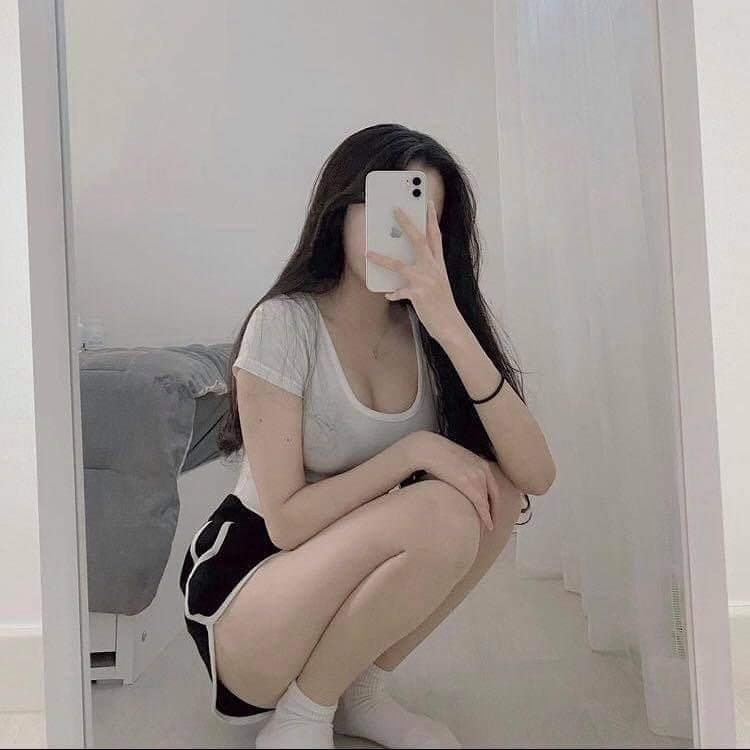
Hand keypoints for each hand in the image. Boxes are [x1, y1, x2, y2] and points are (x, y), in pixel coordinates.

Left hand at [366, 200, 463, 343]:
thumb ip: (426, 270)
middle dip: (406, 223)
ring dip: (381, 259)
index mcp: (438, 265)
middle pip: (418, 240)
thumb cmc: (442, 305)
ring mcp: (425, 281)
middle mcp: (433, 269)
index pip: (435, 236)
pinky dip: (392, 293)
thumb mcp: (438, 283)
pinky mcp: (418, 294)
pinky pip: (399, 291)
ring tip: (368, 253)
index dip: (431, 218)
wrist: (451, 325)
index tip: (426, 202)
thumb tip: (408, 263)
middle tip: (395, 209)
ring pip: (399, 265)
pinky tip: (388, 294)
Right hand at [404, 431, 498, 530]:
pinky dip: (485, 516)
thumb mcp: (456, 461)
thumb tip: (458, 482)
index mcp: (481, 463)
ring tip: (487, 530)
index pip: (493, 488)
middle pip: (494, 496)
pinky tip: (487, 526)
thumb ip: (462, 471)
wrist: (428, 447)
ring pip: (488, 502)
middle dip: (494, 512)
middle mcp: (483, 469)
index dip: (493, 503)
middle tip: (492, 525)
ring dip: (489, 517)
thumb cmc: (437, 454)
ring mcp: (476, 475)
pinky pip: (481, 503)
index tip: (492, 514)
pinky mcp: (467, 482)